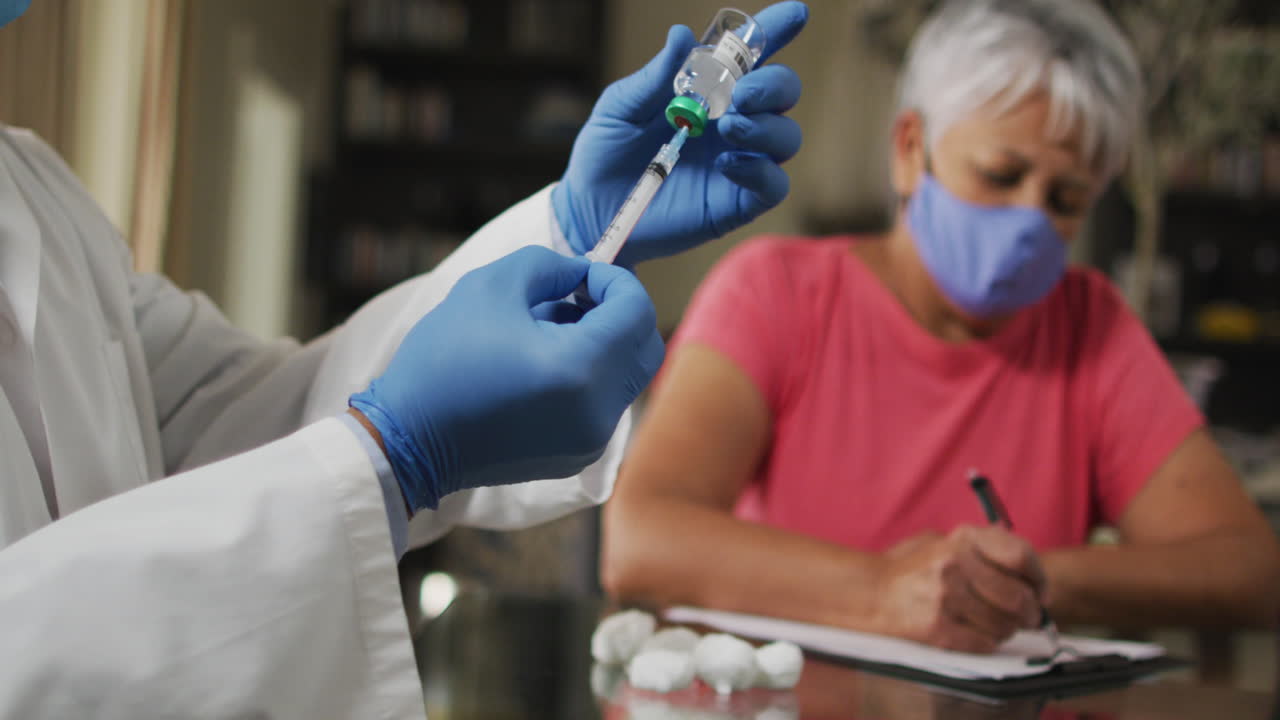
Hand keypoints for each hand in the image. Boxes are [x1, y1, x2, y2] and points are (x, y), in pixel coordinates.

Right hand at [350, 247, 664, 512]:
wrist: (407, 439)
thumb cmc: (444, 359)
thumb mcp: (492, 285)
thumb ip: (551, 266)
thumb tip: (582, 272)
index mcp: (580, 368)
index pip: (636, 311)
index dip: (614, 280)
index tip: (581, 274)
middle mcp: (597, 411)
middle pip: (645, 348)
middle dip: (618, 313)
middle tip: (575, 297)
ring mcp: (590, 440)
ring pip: (625, 376)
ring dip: (601, 344)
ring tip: (544, 330)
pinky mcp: (575, 457)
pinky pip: (602, 405)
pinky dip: (587, 376)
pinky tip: (538, 366)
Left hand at [552, 1, 807, 265]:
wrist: (592, 209)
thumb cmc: (606, 153)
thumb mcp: (621, 108)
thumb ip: (654, 77)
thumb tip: (681, 35)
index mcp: (709, 90)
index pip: (751, 56)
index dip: (776, 31)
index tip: (795, 14)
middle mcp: (733, 122)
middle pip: (783, 93)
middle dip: (773, 85)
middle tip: (742, 93)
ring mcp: (740, 162)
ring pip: (787, 137)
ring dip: (766, 127)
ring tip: (730, 128)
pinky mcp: (738, 202)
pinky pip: (774, 184)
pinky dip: (760, 170)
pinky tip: (727, 165)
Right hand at [873, 526, 1045, 652]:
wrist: (874, 592)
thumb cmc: (914, 568)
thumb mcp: (945, 541)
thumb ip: (983, 546)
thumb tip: (1026, 564)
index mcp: (962, 539)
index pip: (1020, 555)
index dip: (1038, 578)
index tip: (1040, 591)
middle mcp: (955, 564)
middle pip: (1016, 596)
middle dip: (1030, 613)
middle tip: (1030, 617)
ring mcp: (945, 596)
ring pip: (1002, 623)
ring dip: (1009, 630)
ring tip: (1003, 627)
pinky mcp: (937, 626)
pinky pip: (982, 642)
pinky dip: (989, 642)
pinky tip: (984, 636)